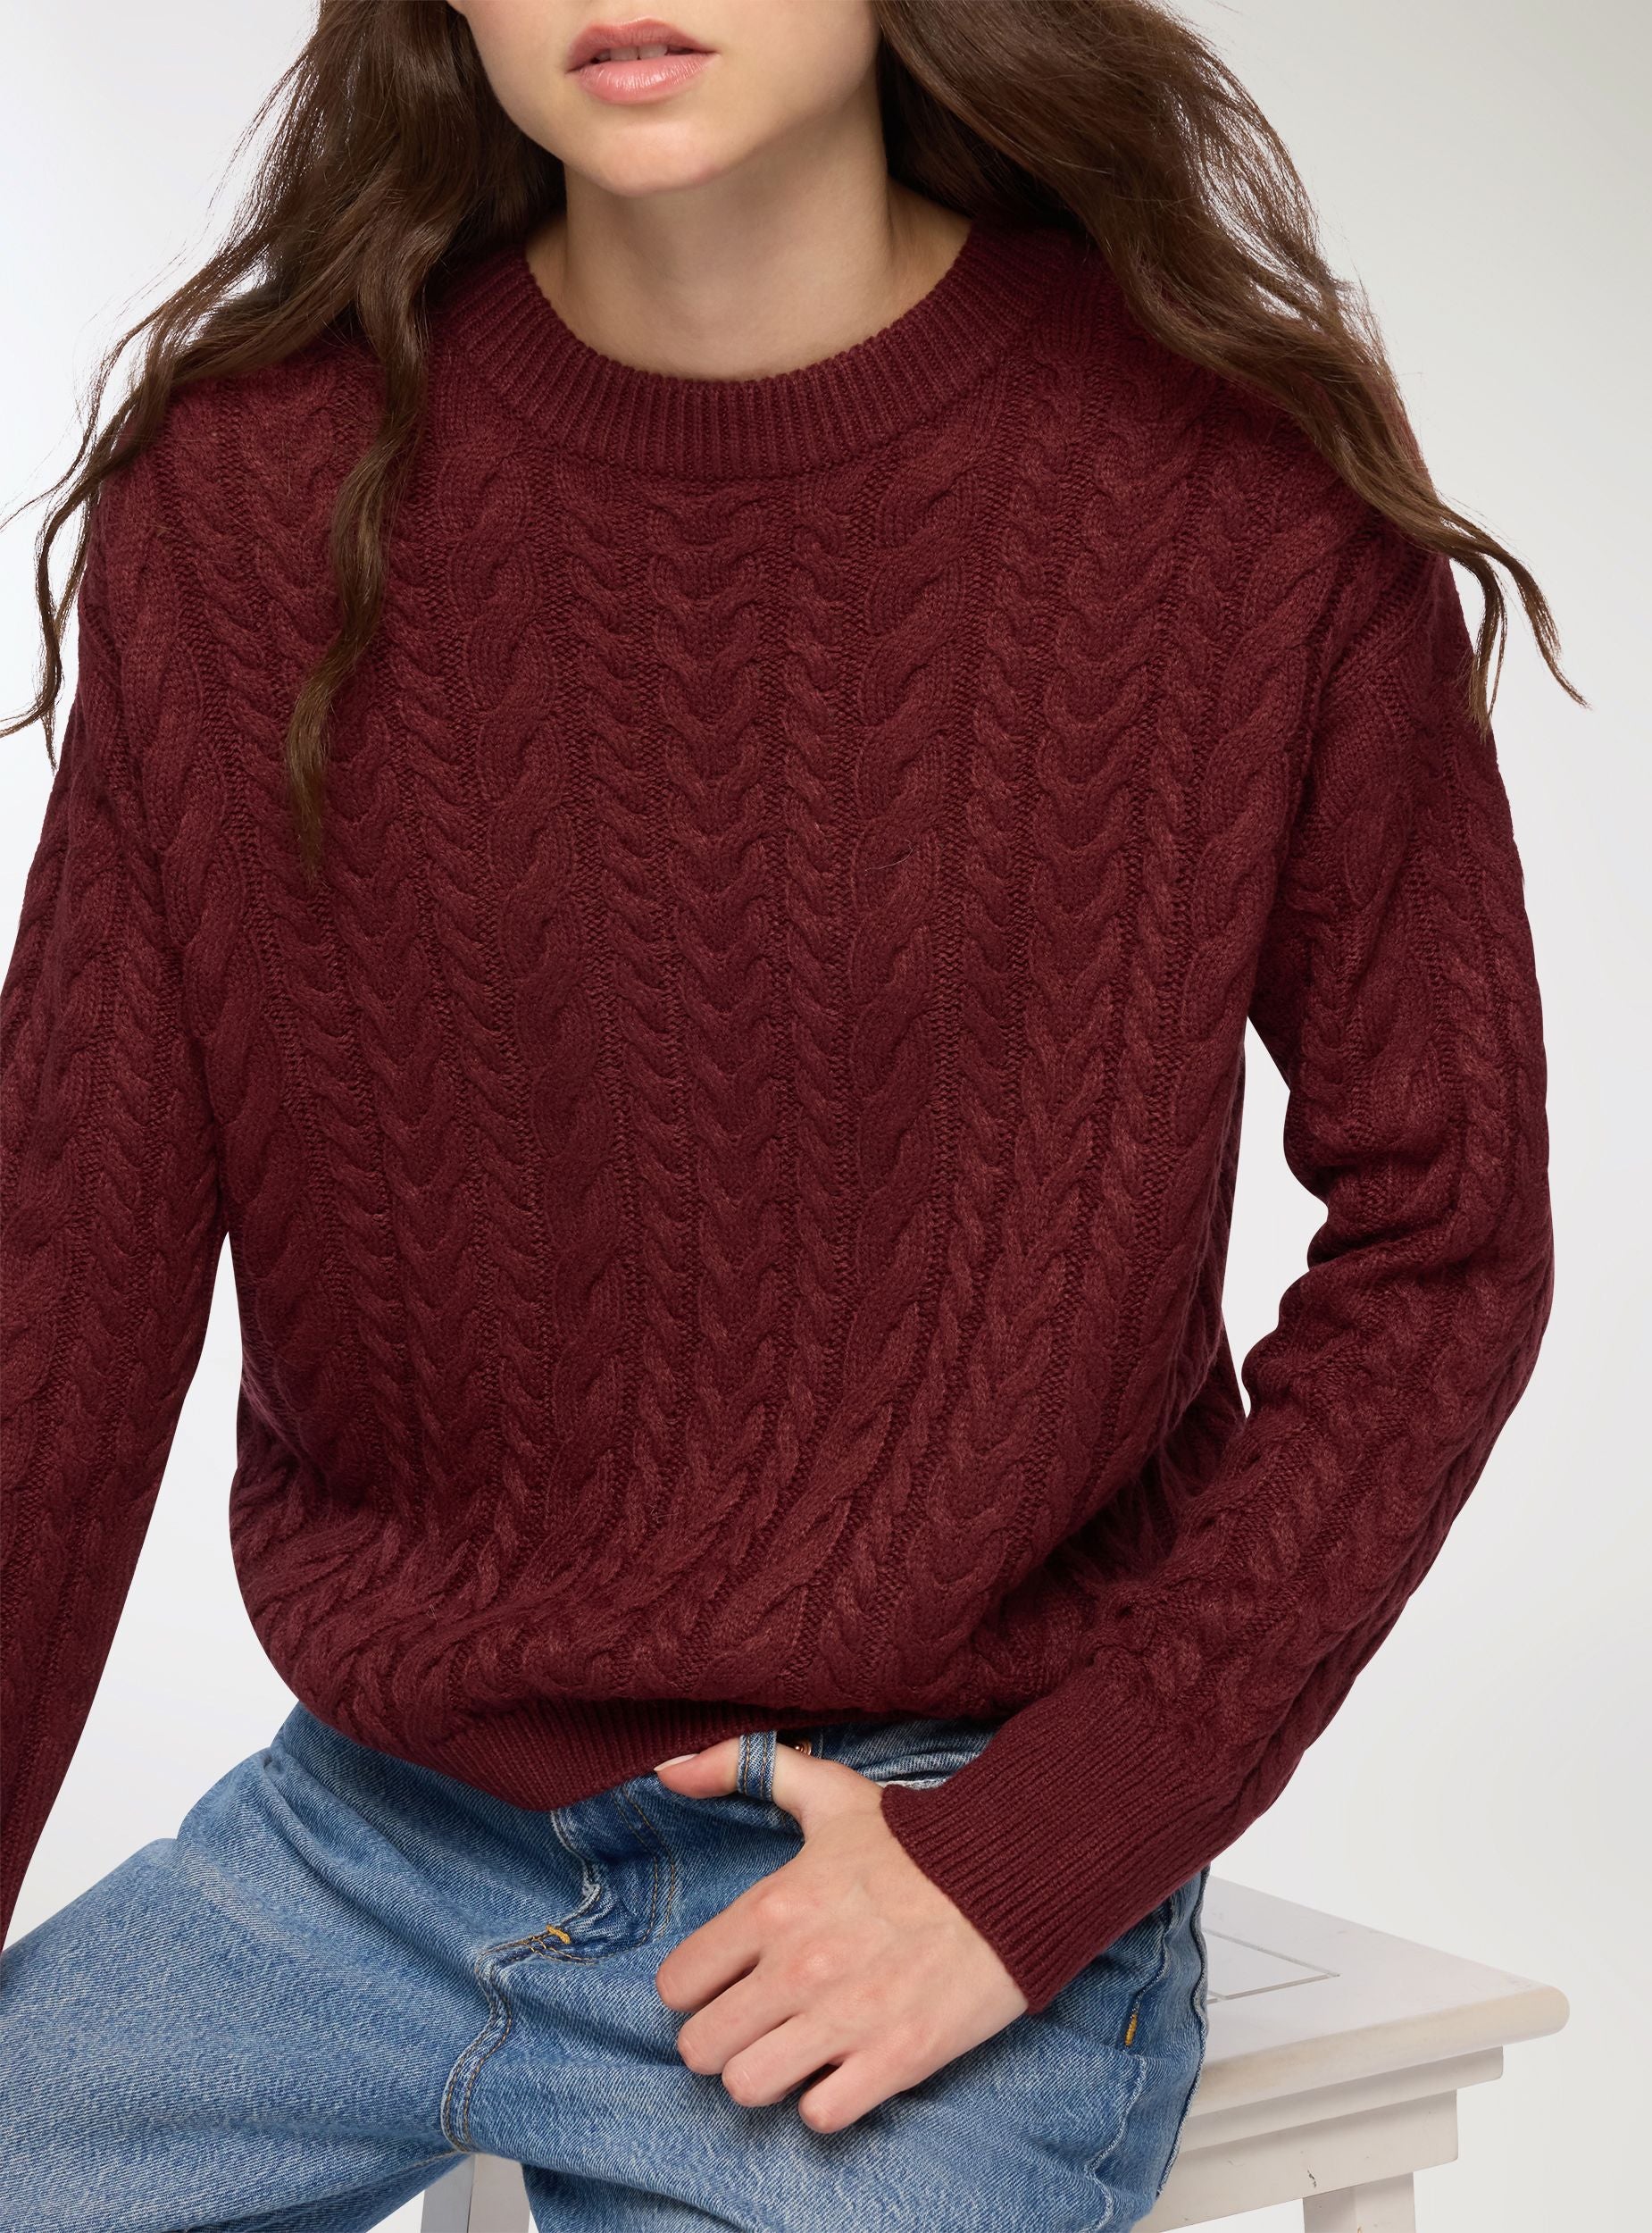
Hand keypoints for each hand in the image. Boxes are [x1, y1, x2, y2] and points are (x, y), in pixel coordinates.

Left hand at [650, 1735, 1029, 2131]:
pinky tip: (842, 2066)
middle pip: (700, 2049)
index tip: (725, 1980)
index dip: (695, 1988)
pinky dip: (826, 2100)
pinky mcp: (894, 2060)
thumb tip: (666, 1767)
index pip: (676, 1985)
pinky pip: (819, 2117)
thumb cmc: (915, 1841)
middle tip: (755, 2021)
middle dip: (722, 2039)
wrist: (1011, 1877)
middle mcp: (797, 1970)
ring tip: (794, 2046)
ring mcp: (845, 2021)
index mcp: (773, 1909)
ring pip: (747, 2088)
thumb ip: (738, 1768)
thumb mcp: (827, 1792)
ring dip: (767, 2073)